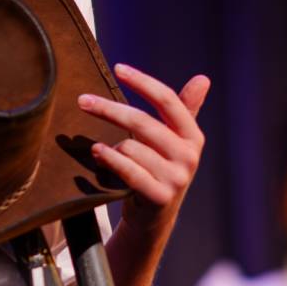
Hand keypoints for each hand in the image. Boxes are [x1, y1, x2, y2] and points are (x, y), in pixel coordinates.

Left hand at [79, 63, 210, 226]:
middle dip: (108, 109)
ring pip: (131, 147)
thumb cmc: (160, 169)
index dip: (142, 82)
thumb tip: (204, 79)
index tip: (118, 68)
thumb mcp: (175, 141)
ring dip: (110, 146)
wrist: (154, 217)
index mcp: (193, 136)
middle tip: (82, 100)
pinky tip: (98, 152)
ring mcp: (176, 178)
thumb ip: (185, 110)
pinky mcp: (159, 196)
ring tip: (102, 152)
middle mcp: (189, 156)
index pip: (168, 100)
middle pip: (142, 121)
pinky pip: (128, 170)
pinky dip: (110, 159)